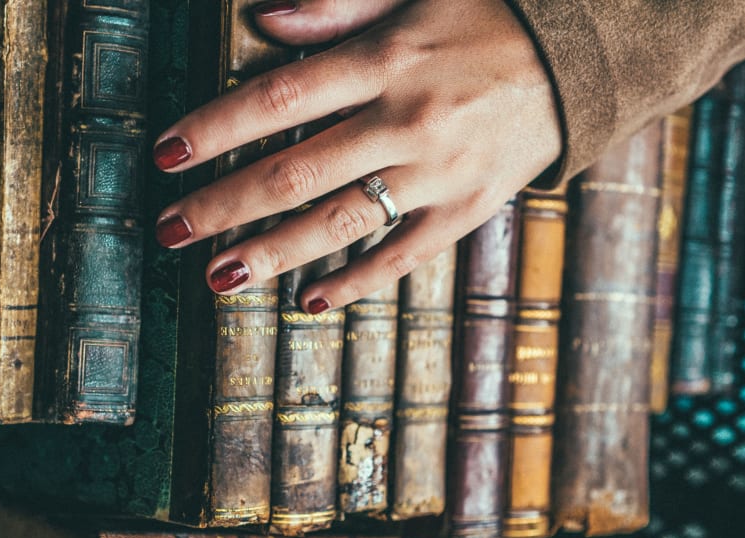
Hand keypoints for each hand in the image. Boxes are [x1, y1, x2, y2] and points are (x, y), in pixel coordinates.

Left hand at [153, 0, 560, 311]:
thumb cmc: (488, 18)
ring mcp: (437, 175)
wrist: (578, 63)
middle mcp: (405, 122)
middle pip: (295, 172)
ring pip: (339, 223)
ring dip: (272, 253)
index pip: (278, 100)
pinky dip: (354, 282)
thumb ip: (338, 6)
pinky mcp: (465, 212)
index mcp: (386, 61)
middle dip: (223, 203)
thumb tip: (262, 21)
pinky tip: (308, 300)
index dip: (215, 128)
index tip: (165, 155)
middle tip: (171, 229)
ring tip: (217, 276)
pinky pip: (401, 256)